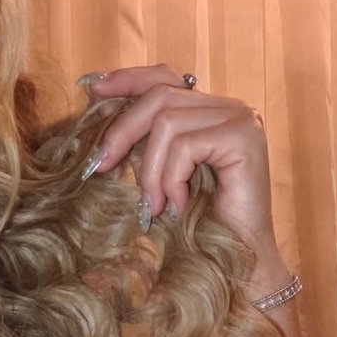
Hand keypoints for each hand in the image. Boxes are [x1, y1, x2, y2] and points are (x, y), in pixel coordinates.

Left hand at [78, 64, 283, 271]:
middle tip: (100, 166)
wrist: (236, 258)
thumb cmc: (197, 223)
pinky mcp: (244, 138)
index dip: (127, 79)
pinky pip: (185, 146)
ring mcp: (240, 120)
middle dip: (122, 130)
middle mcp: (228, 108)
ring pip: (167, 122)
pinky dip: (172, 180)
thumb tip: (99, 107)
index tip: (92, 91)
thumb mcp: (158, 174)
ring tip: (154, 205)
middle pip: (159, 95)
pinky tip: (177, 206)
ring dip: (150, 170)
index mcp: (208, 112)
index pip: (164, 77)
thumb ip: (141, 143)